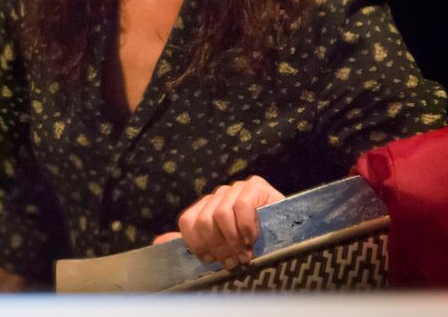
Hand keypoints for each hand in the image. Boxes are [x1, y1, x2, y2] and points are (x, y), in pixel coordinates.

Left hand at [152, 175, 284, 268]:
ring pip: (220, 213)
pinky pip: (241, 204)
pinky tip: (253, 238)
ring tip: (244, 254)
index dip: (197, 243)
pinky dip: (246, 226)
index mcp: (206, 208)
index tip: (211, 260)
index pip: (187, 221)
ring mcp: (236, 188)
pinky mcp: (255, 186)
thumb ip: (192, 242)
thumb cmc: (253, 244)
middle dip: (217, 246)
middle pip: (203, 220)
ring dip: (233, 240)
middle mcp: (219, 195)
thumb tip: (157, 242)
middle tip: (232, 261)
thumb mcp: (221, 245)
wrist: (289, 231)